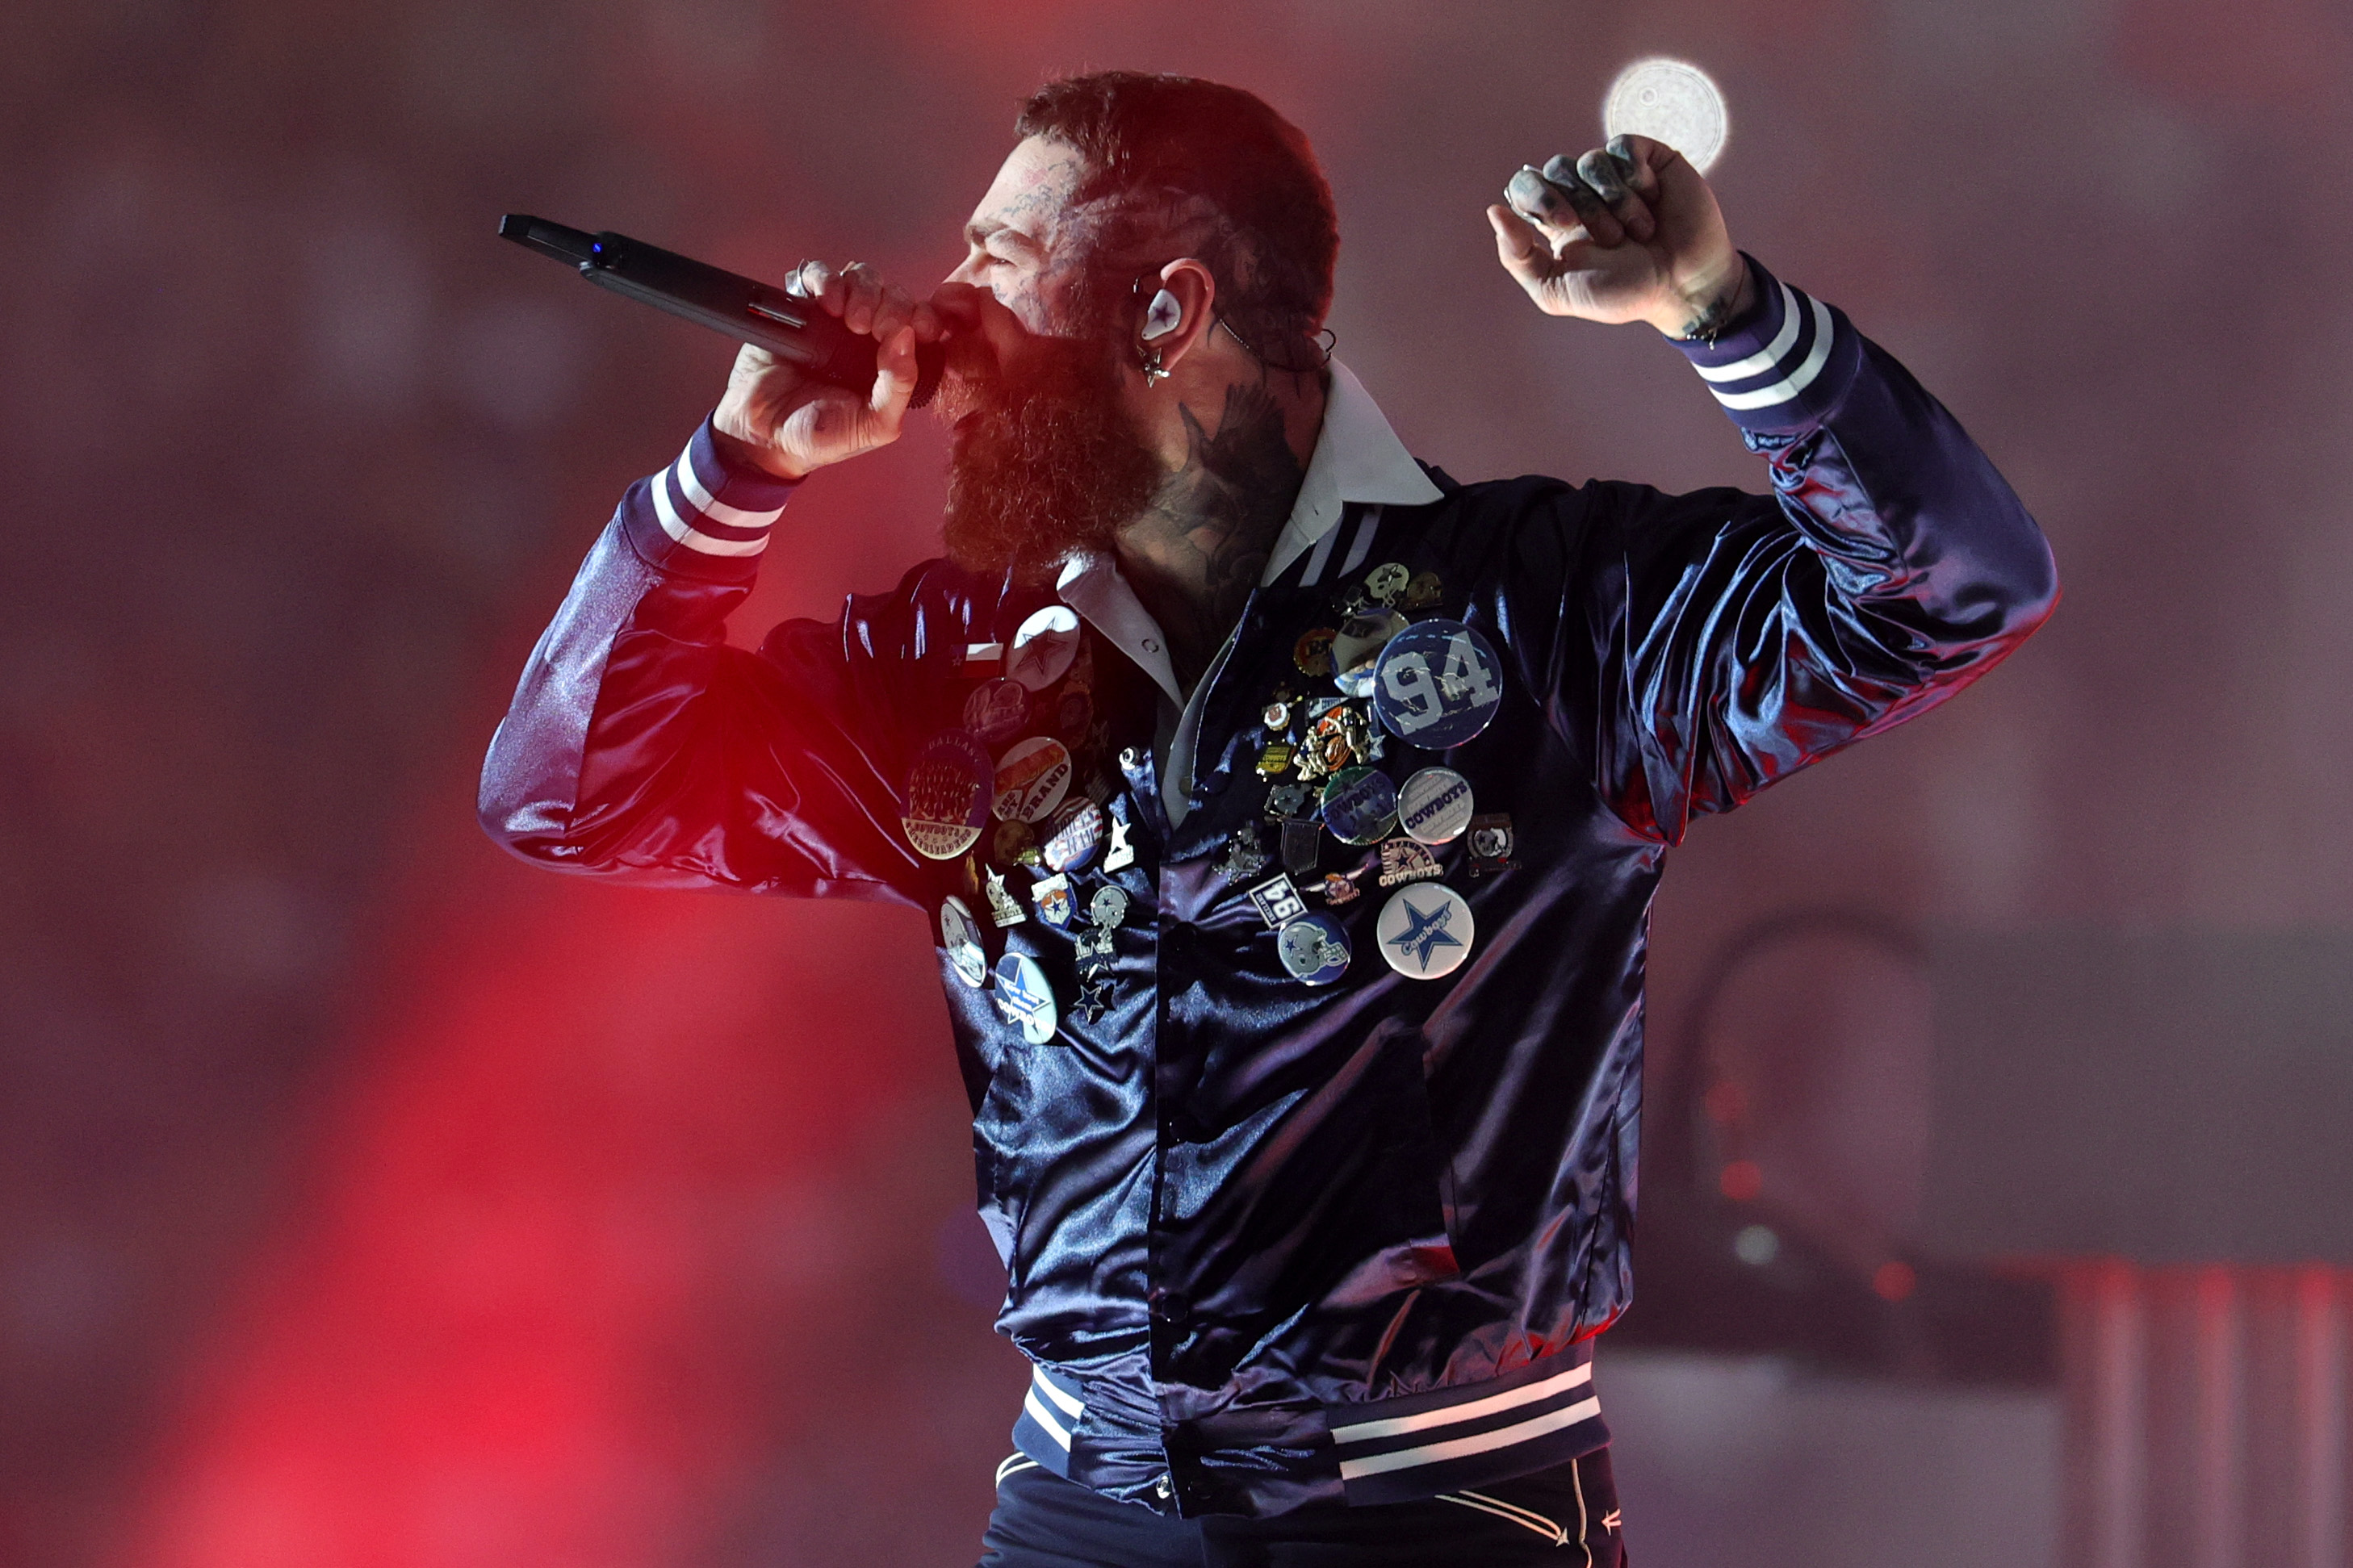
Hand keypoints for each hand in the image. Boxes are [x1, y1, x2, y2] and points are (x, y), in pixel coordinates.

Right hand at [711, 260, 943, 480]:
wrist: (763, 434)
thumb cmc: (820, 435)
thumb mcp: (872, 425)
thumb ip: (898, 387)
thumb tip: (908, 336)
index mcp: (892, 361)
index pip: (920, 322)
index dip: (922, 317)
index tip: (913, 329)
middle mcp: (868, 335)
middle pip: (893, 293)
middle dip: (890, 305)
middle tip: (872, 329)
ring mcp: (835, 317)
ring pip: (862, 277)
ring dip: (862, 290)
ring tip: (848, 318)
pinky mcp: (802, 306)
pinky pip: (818, 274)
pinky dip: (826, 279)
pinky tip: (826, 302)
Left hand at [1485, 134, 1752, 338]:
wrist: (1684, 286)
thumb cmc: (1623, 292)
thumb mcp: (1558, 291)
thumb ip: (1519, 258)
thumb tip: (1494, 211)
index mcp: (1556, 220)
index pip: (1524, 185)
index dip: (1536, 195)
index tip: (1563, 224)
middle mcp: (1582, 192)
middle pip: (1557, 170)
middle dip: (1581, 206)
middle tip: (1609, 238)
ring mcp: (1615, 174)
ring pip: (1591, 161)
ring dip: (1614, 200)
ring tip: (1639, 232)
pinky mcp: (1648, 160)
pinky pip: (1622, 147)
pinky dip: (1634, 175)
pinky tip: (1652, 198)